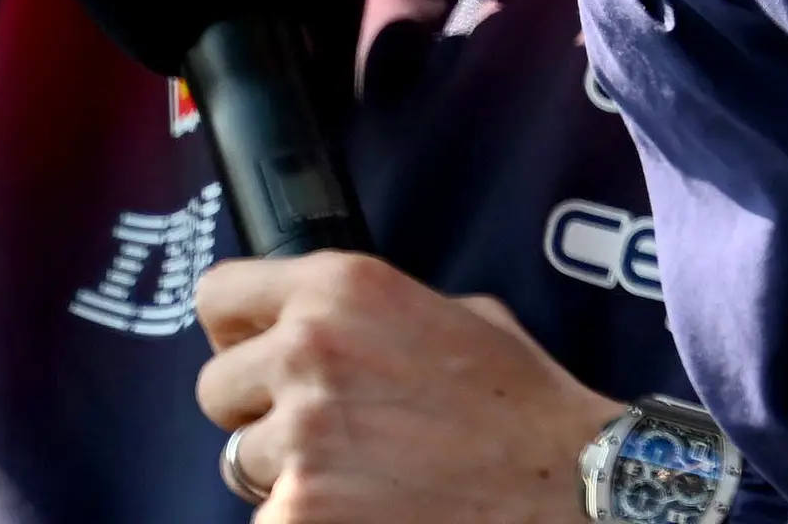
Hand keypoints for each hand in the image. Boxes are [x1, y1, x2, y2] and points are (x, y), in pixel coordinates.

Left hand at [195, 252, 620, 521]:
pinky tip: (366, 514)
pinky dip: (306, 522)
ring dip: (285, 476)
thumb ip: (374, 315)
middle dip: (260, 413)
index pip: (217, 295)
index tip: (258, 355)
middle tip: (322, 434)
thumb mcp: (454, 314)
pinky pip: (269, 521)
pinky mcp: (298, 516)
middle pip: (216, 390)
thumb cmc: (523, 405)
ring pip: (239, 464)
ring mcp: (300, 439)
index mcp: (341, 287)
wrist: (571, 485)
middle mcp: (308, 350)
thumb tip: (329, 329)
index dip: (238, 332)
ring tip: (359, 480)